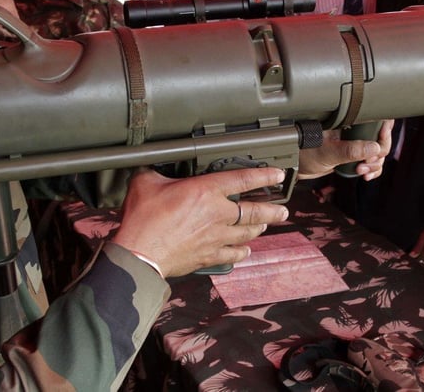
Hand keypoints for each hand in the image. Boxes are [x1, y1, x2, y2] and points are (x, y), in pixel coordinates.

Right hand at [112, 167, 288, 276]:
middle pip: (254, 211)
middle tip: (283, 210)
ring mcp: (216, 237)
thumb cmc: (143, 219)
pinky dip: (241, 252)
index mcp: (205, 191)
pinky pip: (233, 254)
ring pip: (247, 232)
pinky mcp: (209, 256)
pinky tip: (245, 251)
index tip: (278, 174)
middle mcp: (217, 214)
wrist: (140, 254)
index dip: (264, 175)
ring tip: (265, 226)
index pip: (243, 179)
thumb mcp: (145, 182)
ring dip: (259, 228)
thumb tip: (152, 167)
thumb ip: (155, 171)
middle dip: (272, 210)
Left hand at [297, 119, 393, 180]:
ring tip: (362, 171)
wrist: (295, 165)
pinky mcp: (354, 153)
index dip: (384, 129)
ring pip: (378, 150)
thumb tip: (374, 148)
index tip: (381, 141)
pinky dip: (373, 169)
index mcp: (347, 119)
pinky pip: (372, 160)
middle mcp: (353, 128)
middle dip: (379, 153)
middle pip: (381, 136)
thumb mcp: (327, 152)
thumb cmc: (303, 151)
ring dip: (375, 163)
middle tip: (366, 163)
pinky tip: (366, 175)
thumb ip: (350, 150)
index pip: (376, 117)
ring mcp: (355, 141)